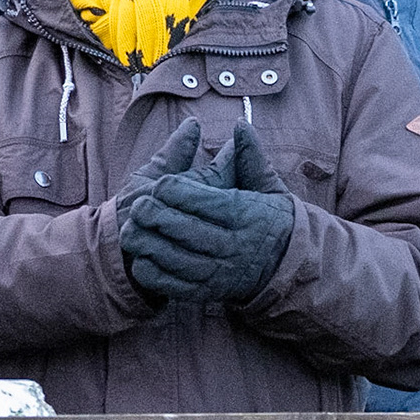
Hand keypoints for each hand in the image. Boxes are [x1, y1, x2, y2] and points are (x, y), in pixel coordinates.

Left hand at [122, 124, 294, 304]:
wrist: (286, 270)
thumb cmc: (271, 221)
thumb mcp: (268, 187)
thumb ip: (252, 158)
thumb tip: (240, 125)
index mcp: (248, 217)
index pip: (211, 204)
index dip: (182, 194)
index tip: (161, 184)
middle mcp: (235, 247)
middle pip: (192, 232)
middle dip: (162, 217)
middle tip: (139, 205)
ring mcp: (221, 273)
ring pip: (182, 261)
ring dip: (153, 246)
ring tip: (133, 229)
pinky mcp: (209, 293)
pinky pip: (179, 286)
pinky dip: (158, 275)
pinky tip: (143, 259)